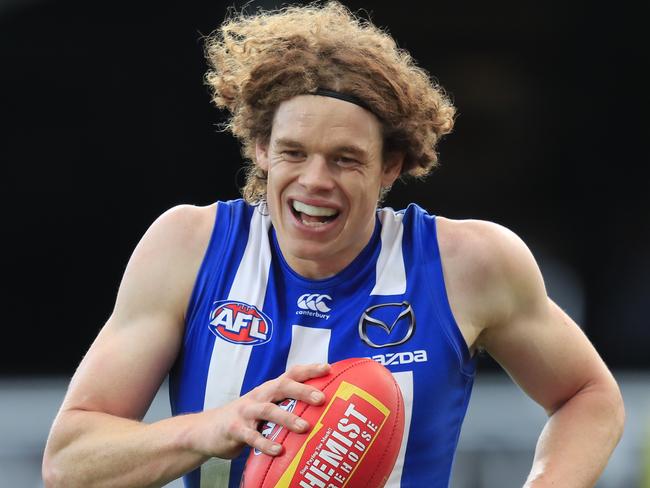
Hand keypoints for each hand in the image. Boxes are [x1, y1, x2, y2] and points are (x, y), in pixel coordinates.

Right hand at [194, 363, 329, 458]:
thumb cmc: (245, 419)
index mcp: (268, 389)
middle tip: (321, 398)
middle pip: (281, 386)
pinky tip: (279, 450)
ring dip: (287, 418)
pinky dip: (265, 443)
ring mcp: (246, 412)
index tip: (328, 368)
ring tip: (304, 427)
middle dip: (302, 390)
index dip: (309, 369)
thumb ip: (285, 407)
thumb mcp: (264, 407)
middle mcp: (258, 396)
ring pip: (268, 410)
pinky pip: (252, 436)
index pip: (291, 374)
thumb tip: (321, 412)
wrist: (206, 430)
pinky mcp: (234, 430)